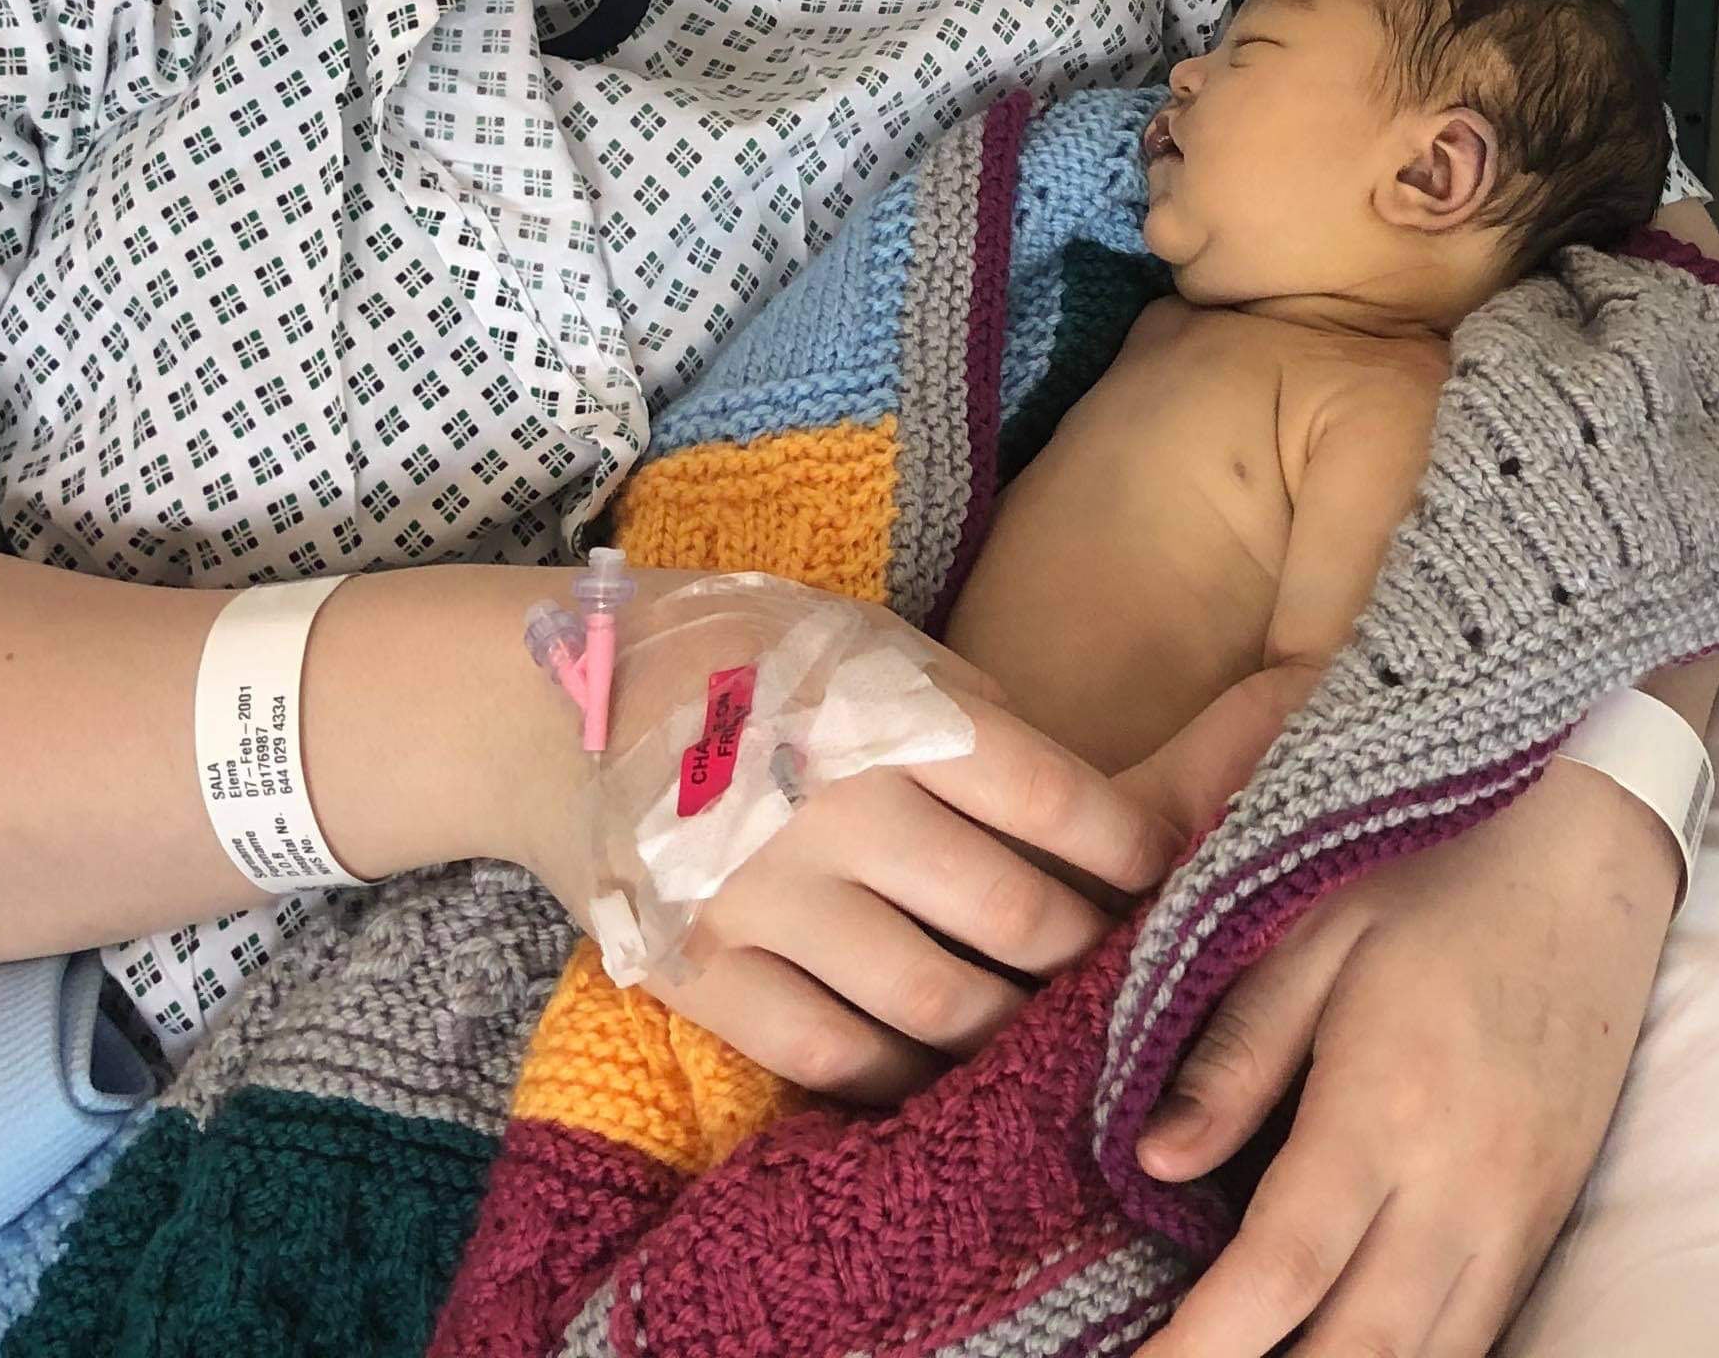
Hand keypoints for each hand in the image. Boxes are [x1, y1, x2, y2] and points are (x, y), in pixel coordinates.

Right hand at [500, 581, 1190, 1103]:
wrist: (551, 706)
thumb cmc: (741, 661)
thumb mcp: (870, 643)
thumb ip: (977, 718)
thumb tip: (1100, 805)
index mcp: (889, 713)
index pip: (1061, 802)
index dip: (1138, 852)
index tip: (1167, 873)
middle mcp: (835, 811)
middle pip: (1018, 919)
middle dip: (1090, 951)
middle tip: (1122, 962)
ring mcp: (765, 904)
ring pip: (940, 1009)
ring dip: (1012, 1027)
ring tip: (1043, 1022)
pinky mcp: (704, 976)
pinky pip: (833, 1058)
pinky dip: (905, 1076)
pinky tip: (938, 1066)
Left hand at [1135, 757, 1680, 1357]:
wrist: (1591, 841)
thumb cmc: (1437, 862)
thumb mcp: (1312, 927)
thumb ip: (1238, 1053)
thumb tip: (1156, 1161)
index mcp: (1388, 1104)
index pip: (1282, 1271)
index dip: (1204, 1351)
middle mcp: (1465, 1181)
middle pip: (1361, 1350)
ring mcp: (1521, 1206)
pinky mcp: (1552, 1209)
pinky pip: (1481, 1327)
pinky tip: (1350, 1351)